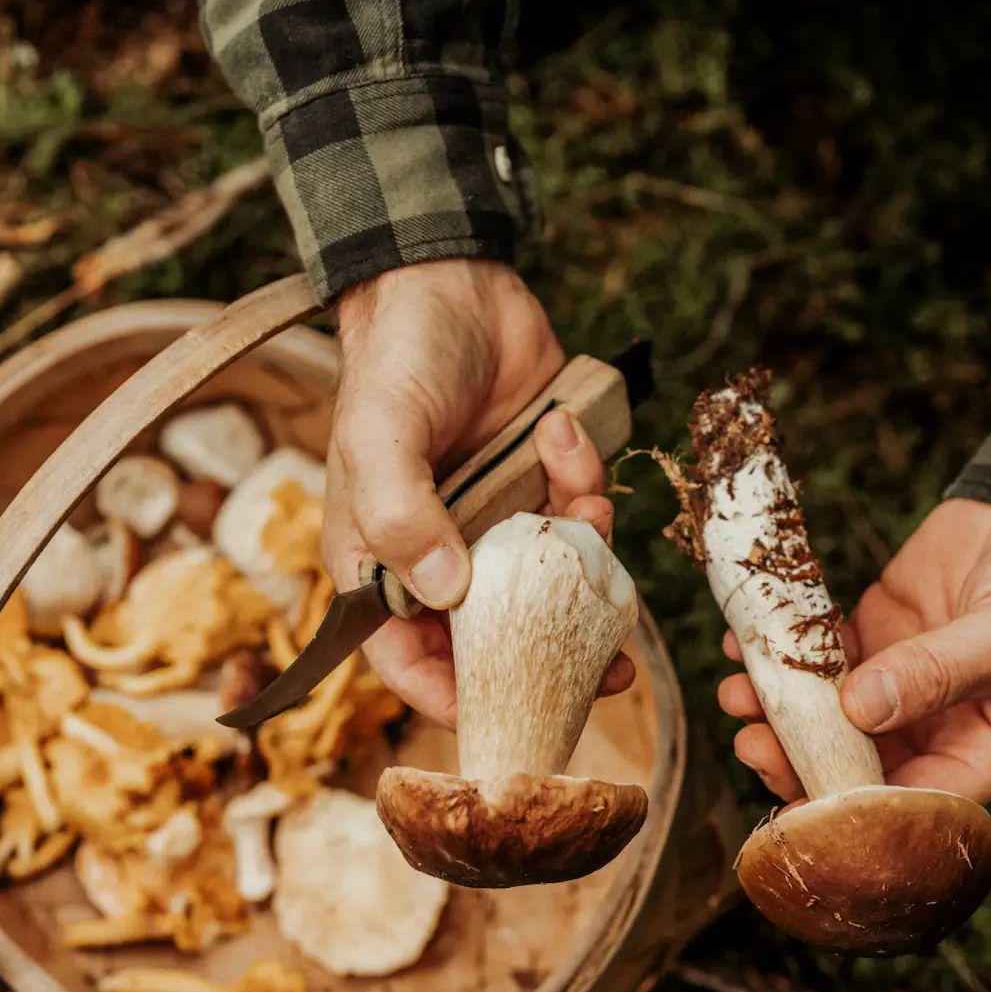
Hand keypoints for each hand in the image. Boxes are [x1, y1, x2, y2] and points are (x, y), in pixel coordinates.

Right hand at [320, 259, 631, 722]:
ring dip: (582, 556)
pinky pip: (580, 517)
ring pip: (553, 582)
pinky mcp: (543, 488)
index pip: (405, 657)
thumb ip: (401, 514)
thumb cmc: (394, 358)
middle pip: (494, 639)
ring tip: (585, 509)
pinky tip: (565, 433)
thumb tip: (446, 592)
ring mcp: (496, 524)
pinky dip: (586, 484)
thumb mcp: (379, 434)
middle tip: (611, 671)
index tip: (507, 711)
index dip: (451, 696)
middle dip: (552, 653)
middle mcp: (440, 554)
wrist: (449, 279)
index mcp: (382, 560)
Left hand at [719, 498, 990, 802]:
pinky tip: (746, 643)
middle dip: (797, 760)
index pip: (913, 805)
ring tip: (738, 693)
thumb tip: (862, 710)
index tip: (798, 806)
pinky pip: (819, 657)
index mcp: (986, 754)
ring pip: (826, 715)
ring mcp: (899, 683)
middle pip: (854, 767)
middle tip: (752, 742)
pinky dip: (783, 653)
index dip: (853, 812)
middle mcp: (937, 730)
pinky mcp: (874, 636)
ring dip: (778, 711)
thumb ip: (941, 673)